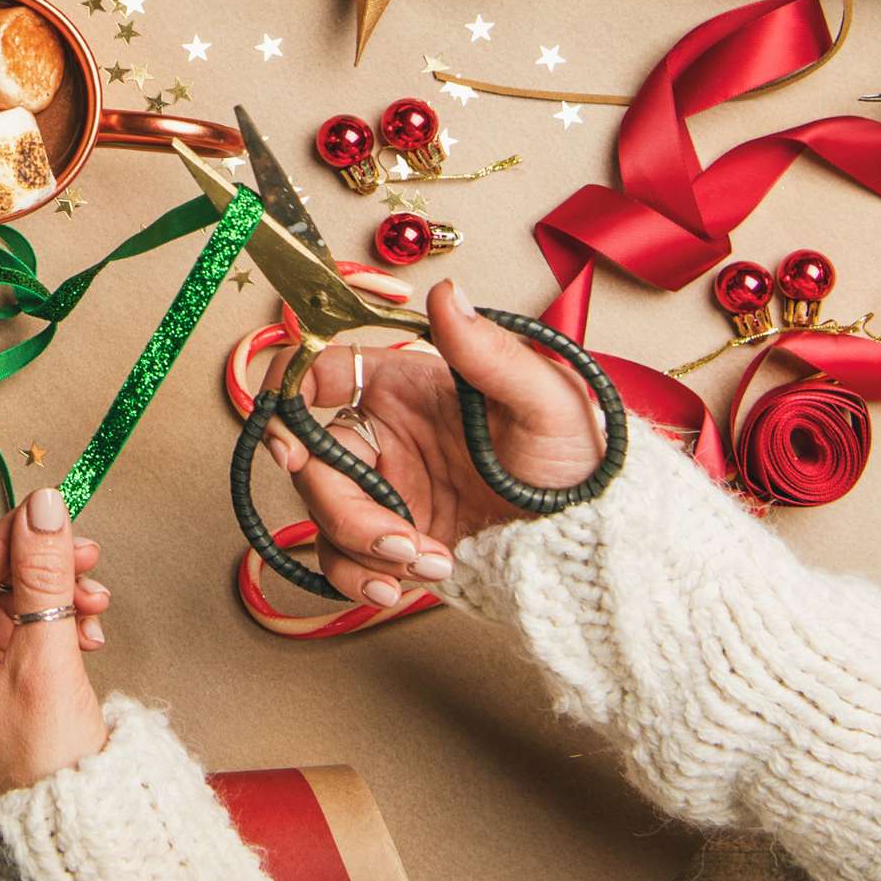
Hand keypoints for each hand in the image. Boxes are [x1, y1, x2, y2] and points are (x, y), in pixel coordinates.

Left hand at [0, 488, 111, 800]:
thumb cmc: (46, 770)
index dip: (8, 541)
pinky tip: (87, 631)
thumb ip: (43, 577)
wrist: (81, 830)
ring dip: (57, 597)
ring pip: (12, 608)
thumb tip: (43, 508)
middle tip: (85, 555)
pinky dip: (58, 624)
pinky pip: (25, 633)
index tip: (50, 515)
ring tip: (95, 603)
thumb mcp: (45, 660)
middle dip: (41, 572)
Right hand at [263, 279, 603, 607]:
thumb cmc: (575, 460)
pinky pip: (344, 561)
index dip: (287, 395)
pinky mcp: (392, 541)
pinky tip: (402, 585)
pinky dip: (362, 580)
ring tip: (426, 562)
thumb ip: (488, 351)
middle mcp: (385, 435)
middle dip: (345, 508)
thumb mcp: (544, 402)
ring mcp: (385, 491)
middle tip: (397, 536)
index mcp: (406, 386)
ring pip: (324, 517)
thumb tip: (447, 294)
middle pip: (314, 461)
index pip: (321, 372)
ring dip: (363, 549)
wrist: (593, 540)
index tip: (292, 439)